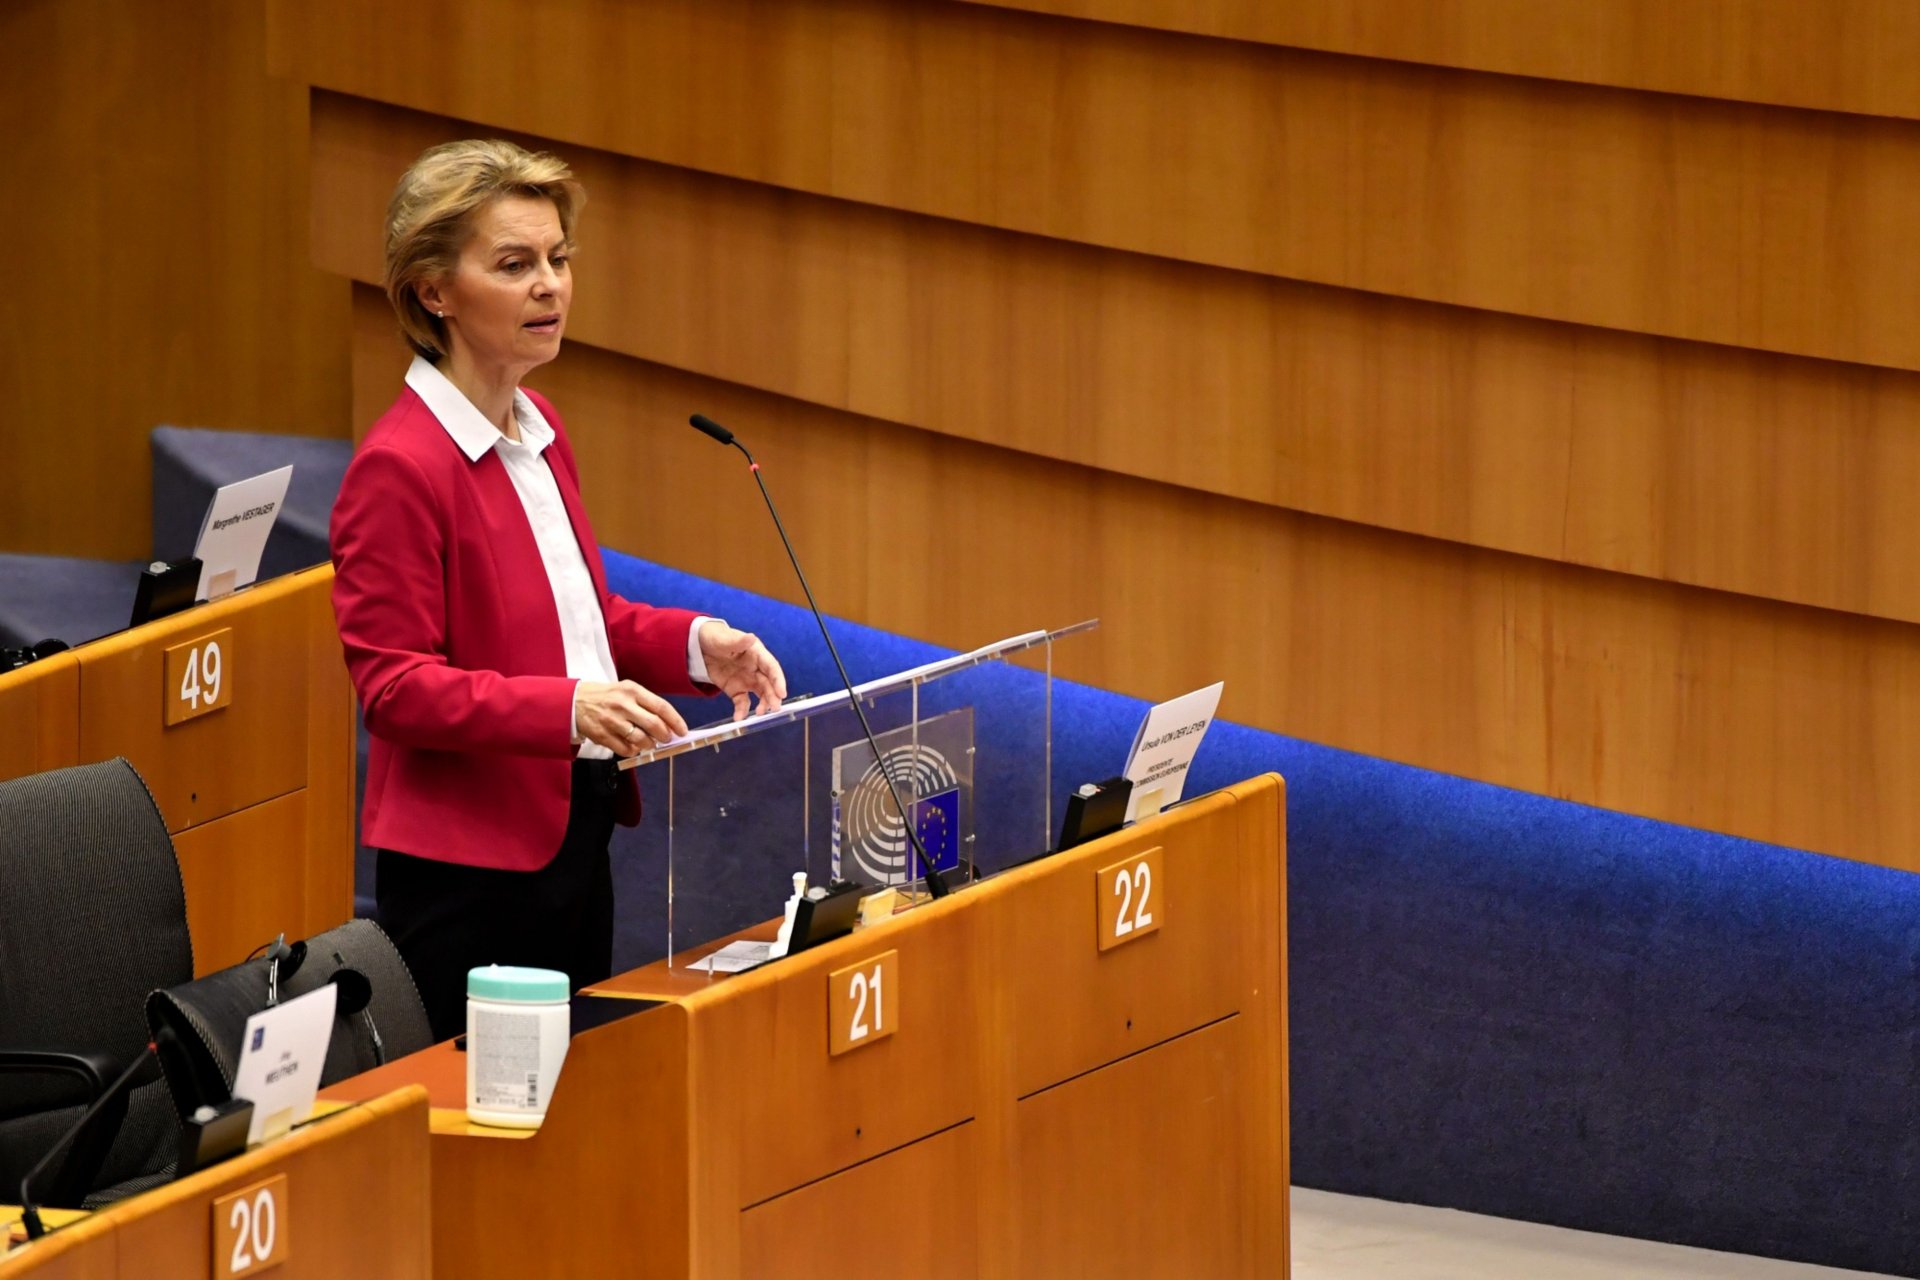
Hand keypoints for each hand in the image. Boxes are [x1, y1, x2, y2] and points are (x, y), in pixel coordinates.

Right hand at [574, 680, 688, 754]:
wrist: (573, 701)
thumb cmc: (606, 696)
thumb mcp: (626, 690)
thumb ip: (646, 705)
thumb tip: (668, 725)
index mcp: (632, 690)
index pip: (661, 706)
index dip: (675, 721)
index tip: (683, 731)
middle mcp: (623, 704)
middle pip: (654, 724)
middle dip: (665, 736)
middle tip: (667, 739)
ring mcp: (612, 721)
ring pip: (641, 740)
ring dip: (650, 745)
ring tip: (648, 742)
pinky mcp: (602, 735)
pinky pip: (626, 749)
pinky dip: (634, 751)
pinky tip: (633, 746)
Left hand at [699, 621, 787, 721]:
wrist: (699, 646)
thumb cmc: (715, 637)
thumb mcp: (724, 638)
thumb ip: (738, 641)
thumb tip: (751, 638)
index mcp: (757, 654)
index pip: (772, 668)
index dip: (778, 680)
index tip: (782, 693)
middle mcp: (755, 668)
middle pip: (768, 684)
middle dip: (773, 696)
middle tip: (774, 708)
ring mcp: (746, 680)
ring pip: (760, 694)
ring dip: (762, 704)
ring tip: (759, 714)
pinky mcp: (736, 689)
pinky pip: (742, 702)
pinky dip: (742, 711)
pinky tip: (738, 718)